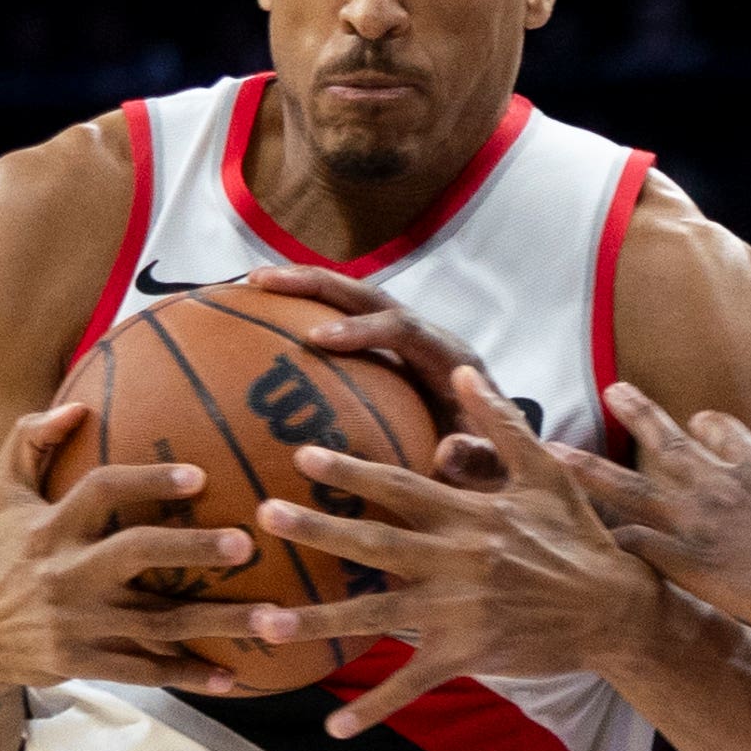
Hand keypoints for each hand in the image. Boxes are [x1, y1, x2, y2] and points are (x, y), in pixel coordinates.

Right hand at [0, 404, 261, 694]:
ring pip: (158, 623)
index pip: (102, 492)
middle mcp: (64, 573)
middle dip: (193, 548)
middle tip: (245, 544)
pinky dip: (188, 676)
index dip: (149, 481)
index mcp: (48, 527)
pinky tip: (233, 677)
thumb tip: (79, 406)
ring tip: (274, 617)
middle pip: (136, 554)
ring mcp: (76, 622)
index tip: (200, 475)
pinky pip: (144, 671)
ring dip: (219, 622)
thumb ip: (30, 442)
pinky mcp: (82, 663)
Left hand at [241, 367, 662, 734]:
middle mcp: (458, 560)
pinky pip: (413, 682)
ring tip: (265, 623)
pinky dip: (374, 707)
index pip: (401, 486)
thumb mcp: (547, 473)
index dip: (352, 470)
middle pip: (376, 542)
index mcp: (470, 515)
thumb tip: (461, 370)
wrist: (616, 609)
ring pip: (377, 614)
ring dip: (318, 620)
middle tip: (264, 515)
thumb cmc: (579, 537)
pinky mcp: (468, 653)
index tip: (301, 456)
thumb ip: (500, 423)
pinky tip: (335, 727)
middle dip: (318, 529)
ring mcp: (459, 611)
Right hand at [244, 266, 509, 489]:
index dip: (361, 330)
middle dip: (317, 284)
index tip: (316, 339)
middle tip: (262, 282)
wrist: (502, 454)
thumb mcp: (490, 468)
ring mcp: (404, 340)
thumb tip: (447, 454)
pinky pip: (339, 323)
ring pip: (349, 300)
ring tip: (248, 284)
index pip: (404, 330)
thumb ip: (476, 461)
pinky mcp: (384, 352)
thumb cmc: (492, 462)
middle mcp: (426, 337)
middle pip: (369, 295)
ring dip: (302, 287)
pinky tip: (254, 321)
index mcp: (451, 357)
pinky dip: (301, 315)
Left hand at [556, 381, 750, 638]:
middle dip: (638, 412)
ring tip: (553, 451)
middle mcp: (724, 481)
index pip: (724, 430)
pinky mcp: (689, 559)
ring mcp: (701, 518)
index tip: (695, 422)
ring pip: (630, 483)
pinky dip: (605, 540)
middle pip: (668, 439)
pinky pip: (632, 542)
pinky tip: (579, 544)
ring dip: (588, 469)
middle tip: (613, 390)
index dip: (707, 427)